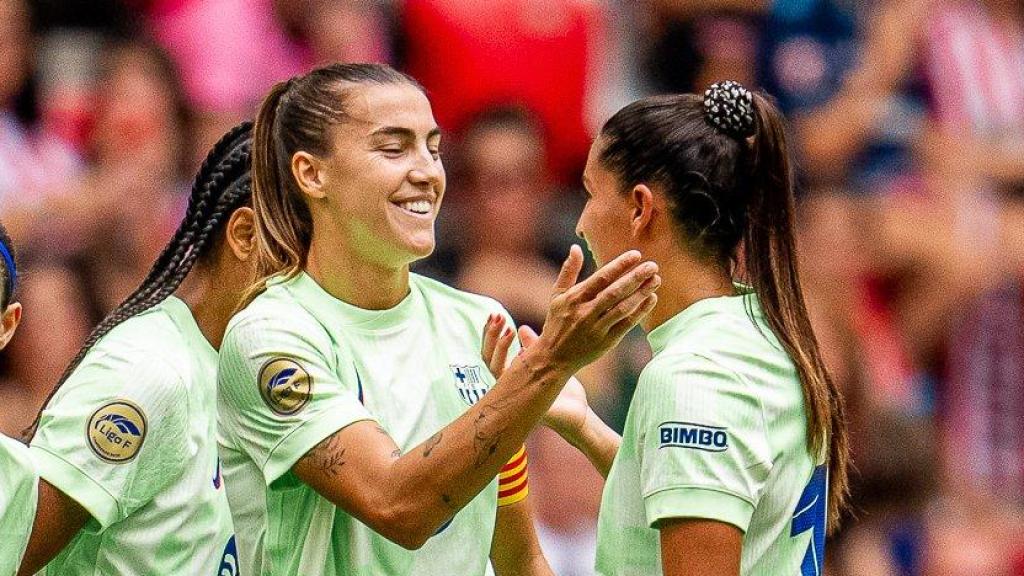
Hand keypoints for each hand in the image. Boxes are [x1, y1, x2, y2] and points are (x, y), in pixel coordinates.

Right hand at [481, 323, 590, 441]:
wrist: (577, 413)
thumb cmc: (564, 390)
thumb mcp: (550, 360)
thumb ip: (534, 346)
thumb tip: (522, 327)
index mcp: (513, 373)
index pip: (491, 352)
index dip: (490, 334)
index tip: (496, 316)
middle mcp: (509, 382)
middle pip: (486, 357)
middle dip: (488, 335)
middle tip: (496, 316)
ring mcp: (512, 390)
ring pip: (492, 365)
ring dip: (496, 343)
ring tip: (507, 327)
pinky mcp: (519, 397)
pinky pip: (505, 378)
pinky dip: (506, 357)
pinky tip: (517, 343)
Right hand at [533, 246, 658, 374]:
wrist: (553, 358)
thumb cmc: (556, 323)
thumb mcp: (557, 296)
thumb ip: (568, 271)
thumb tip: (576, 246)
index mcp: (574, 298)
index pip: (600, 278)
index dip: (619, 266)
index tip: (636, 254)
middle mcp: (585, 313)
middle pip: (615, 292)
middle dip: (635, 278)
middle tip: (652, 266)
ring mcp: (597, 328)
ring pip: (623, 308)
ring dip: (641, 294)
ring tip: (656, 280)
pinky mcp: (606, 342)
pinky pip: (626, 324)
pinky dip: (640, 312)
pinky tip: (651, 299)